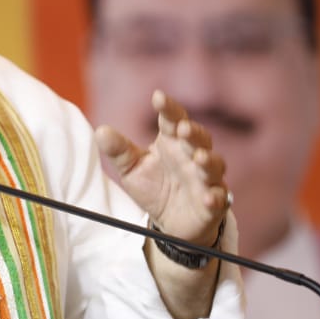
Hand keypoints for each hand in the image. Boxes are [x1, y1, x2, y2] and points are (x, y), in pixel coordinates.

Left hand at [93, 90, 230, 247]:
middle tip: (182, 129)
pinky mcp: (213, 203)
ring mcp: (206, 179)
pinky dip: (215, 198)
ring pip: (213, 165)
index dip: (168, 108)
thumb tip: (101, 131)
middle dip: (192, 132)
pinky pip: (218, 199)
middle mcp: (192, 156)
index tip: (158, 97)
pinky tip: (208, 199)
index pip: (172, 119)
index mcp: (172, 142)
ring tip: (198, 157)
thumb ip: (119, 151)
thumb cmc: (154, 187)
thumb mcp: (131, 169)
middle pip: (198, 138)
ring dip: (208, 160)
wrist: (169, 222)